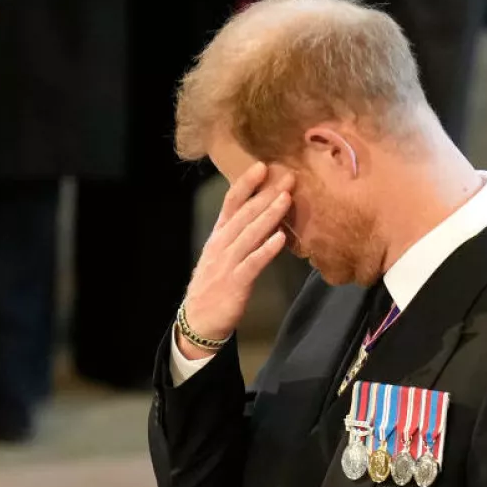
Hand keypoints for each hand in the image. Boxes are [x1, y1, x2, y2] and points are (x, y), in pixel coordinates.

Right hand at [179, 163, 294, 356]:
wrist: (199, 320)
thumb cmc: (215, 285)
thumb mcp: (223, 254)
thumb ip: (240, 235)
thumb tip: (264, 216)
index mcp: (219, 235)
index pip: (231, 203)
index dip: (246, 184)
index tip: (263, 166)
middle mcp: (222, 244)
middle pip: (244, 214)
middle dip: (266, 194)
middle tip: (287, 177)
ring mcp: (227, 263)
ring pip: (250, 234)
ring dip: (269, 215)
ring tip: (286, 199)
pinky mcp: (235, 282)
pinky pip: (253, 263)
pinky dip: (266, 250)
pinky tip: (280, 238)